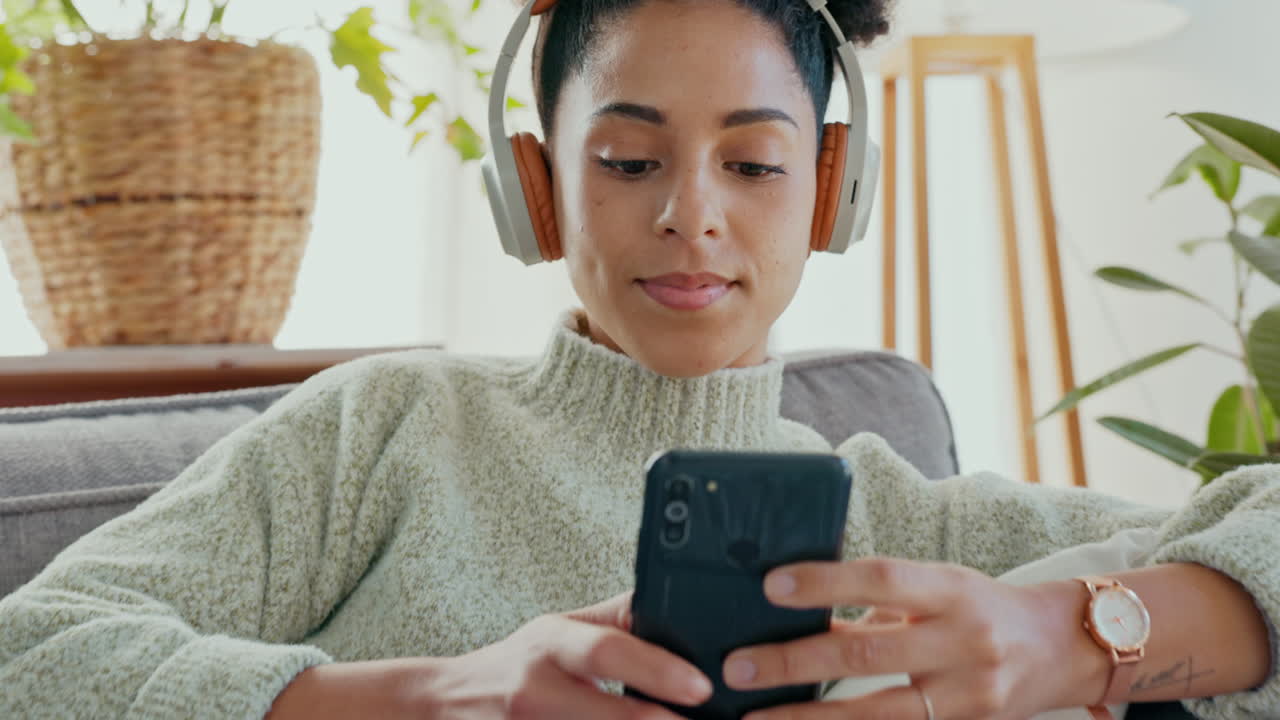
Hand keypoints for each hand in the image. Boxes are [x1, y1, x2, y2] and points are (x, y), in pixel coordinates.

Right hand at [406, 591, 713, 718]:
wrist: (446, 703)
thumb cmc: (516, 665)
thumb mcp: (560, 631)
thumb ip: (615, 621)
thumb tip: (676, 601)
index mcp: (551, 643)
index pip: (607, 649)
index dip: (656, 669)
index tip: (699, 686)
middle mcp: (535, 686)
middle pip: (604, 711)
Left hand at [721, 558, 1081, 719]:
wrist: (1061, 649)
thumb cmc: (982, 608)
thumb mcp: (940, 586)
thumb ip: (880, 600)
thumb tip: (798, 606)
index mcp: (950, 589)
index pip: (880, 578)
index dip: (825, 581)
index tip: (771, 586)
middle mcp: (961, 640)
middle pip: (867, 651)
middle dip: (795, 661)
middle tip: (737, 666)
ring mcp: (965, 693)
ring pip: (875, 711)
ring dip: (807, 717)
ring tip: (753, 716)